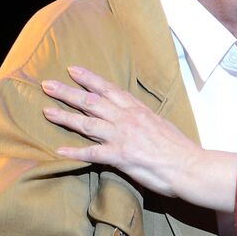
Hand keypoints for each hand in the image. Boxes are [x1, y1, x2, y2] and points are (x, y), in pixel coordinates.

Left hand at [42, 66, 199, 197]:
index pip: (109, 89)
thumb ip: (142, 119)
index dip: (89, 79)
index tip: (73, 70)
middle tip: (47, 84)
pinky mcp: (121, 156)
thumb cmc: (179, 148)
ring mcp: (123, 137)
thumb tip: (134, 118)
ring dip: (64, 116)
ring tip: (46, 111)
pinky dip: (74, 152)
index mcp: (138, 110)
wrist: (190, 166)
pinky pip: (92, 153)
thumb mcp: (160, 124)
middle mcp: (127, 119)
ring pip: (87, 123)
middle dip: (68, 92)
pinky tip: (59, 151)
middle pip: (92, 102)